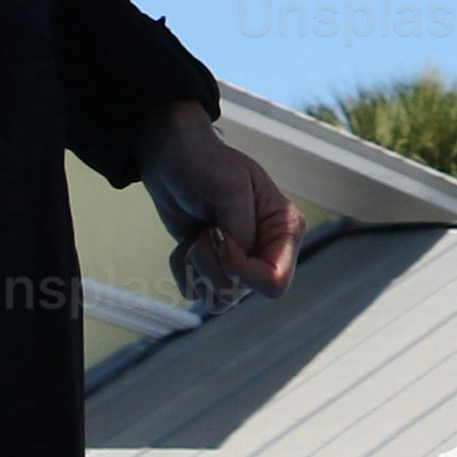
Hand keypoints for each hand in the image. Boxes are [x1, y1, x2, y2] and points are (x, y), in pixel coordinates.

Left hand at [141, 104, 297, 303]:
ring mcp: (239, 263)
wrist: (172, 157)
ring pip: (218, 299)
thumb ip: (241, 231)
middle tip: (205, 230)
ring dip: (195, 267)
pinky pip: (195, 293)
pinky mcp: (212, 268)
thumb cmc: (206, 162)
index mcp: (285, 231)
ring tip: (196, 235)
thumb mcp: (231, 189)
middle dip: (211, 264)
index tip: (217, 236)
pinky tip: (186, 242)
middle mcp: (266, 252)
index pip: (274, 282)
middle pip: (240, 292)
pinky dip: (182, 269)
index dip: (240, 270)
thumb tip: (234, 263)